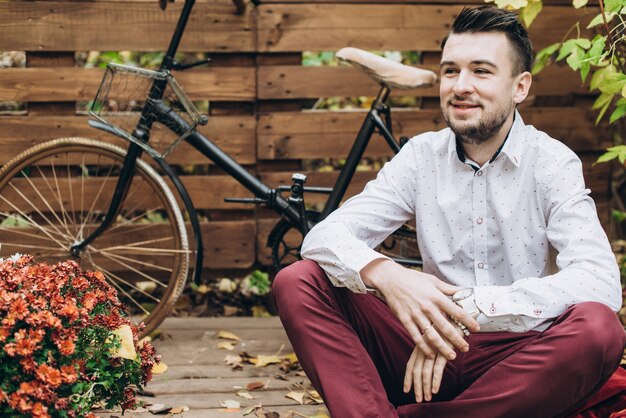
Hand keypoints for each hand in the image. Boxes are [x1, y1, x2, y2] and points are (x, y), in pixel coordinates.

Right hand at [361, 259, 478, 358]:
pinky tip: (431, 354)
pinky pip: (416, 336)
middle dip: (457, 339)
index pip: (457, 311)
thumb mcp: (433, 280)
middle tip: (466, 348)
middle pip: (446, 327)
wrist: (391, 279)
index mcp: (436, 296)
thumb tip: (464, 290)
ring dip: (443, 347)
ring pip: (431, 335)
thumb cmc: (413, 279)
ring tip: (451, 356)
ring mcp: (415, 314)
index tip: (476, 328)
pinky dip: (424, 347)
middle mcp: (427, 307)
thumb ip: (449, 288)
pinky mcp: (405, 320)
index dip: (468, 321)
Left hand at [403, 320, 463, 401]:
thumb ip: (432, 345)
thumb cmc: (446, 321)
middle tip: (418, 399)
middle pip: (415, 371)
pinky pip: (437, 368)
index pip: (411, 364)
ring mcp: (432, 349)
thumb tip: (431, 358)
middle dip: (416, 387)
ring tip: (425, 398)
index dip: (408, 378)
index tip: (406, 389)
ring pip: (425, 372)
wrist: (455, 309)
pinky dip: (435, 380)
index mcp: (420, 344)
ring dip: (424, 387)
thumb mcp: (436, 334)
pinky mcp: (442, 349)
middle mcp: (424, 347)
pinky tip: (434, 390)